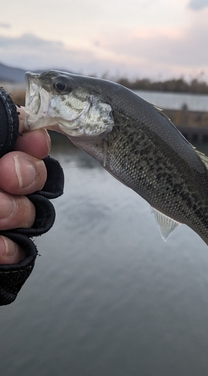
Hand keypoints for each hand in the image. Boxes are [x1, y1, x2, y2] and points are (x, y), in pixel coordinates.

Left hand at [0, 108, 50, 263]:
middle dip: (28, 175)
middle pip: (35, 176)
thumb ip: (1, 128)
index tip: (31, 140)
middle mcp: (0, 184)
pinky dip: (10, 249)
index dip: (33, 141)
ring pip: (33, 213)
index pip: (24, 143)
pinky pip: (19, 250)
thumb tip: (25, 124)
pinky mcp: (2, 251)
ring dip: (18, 212)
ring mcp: (3, 220)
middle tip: (6, 176)